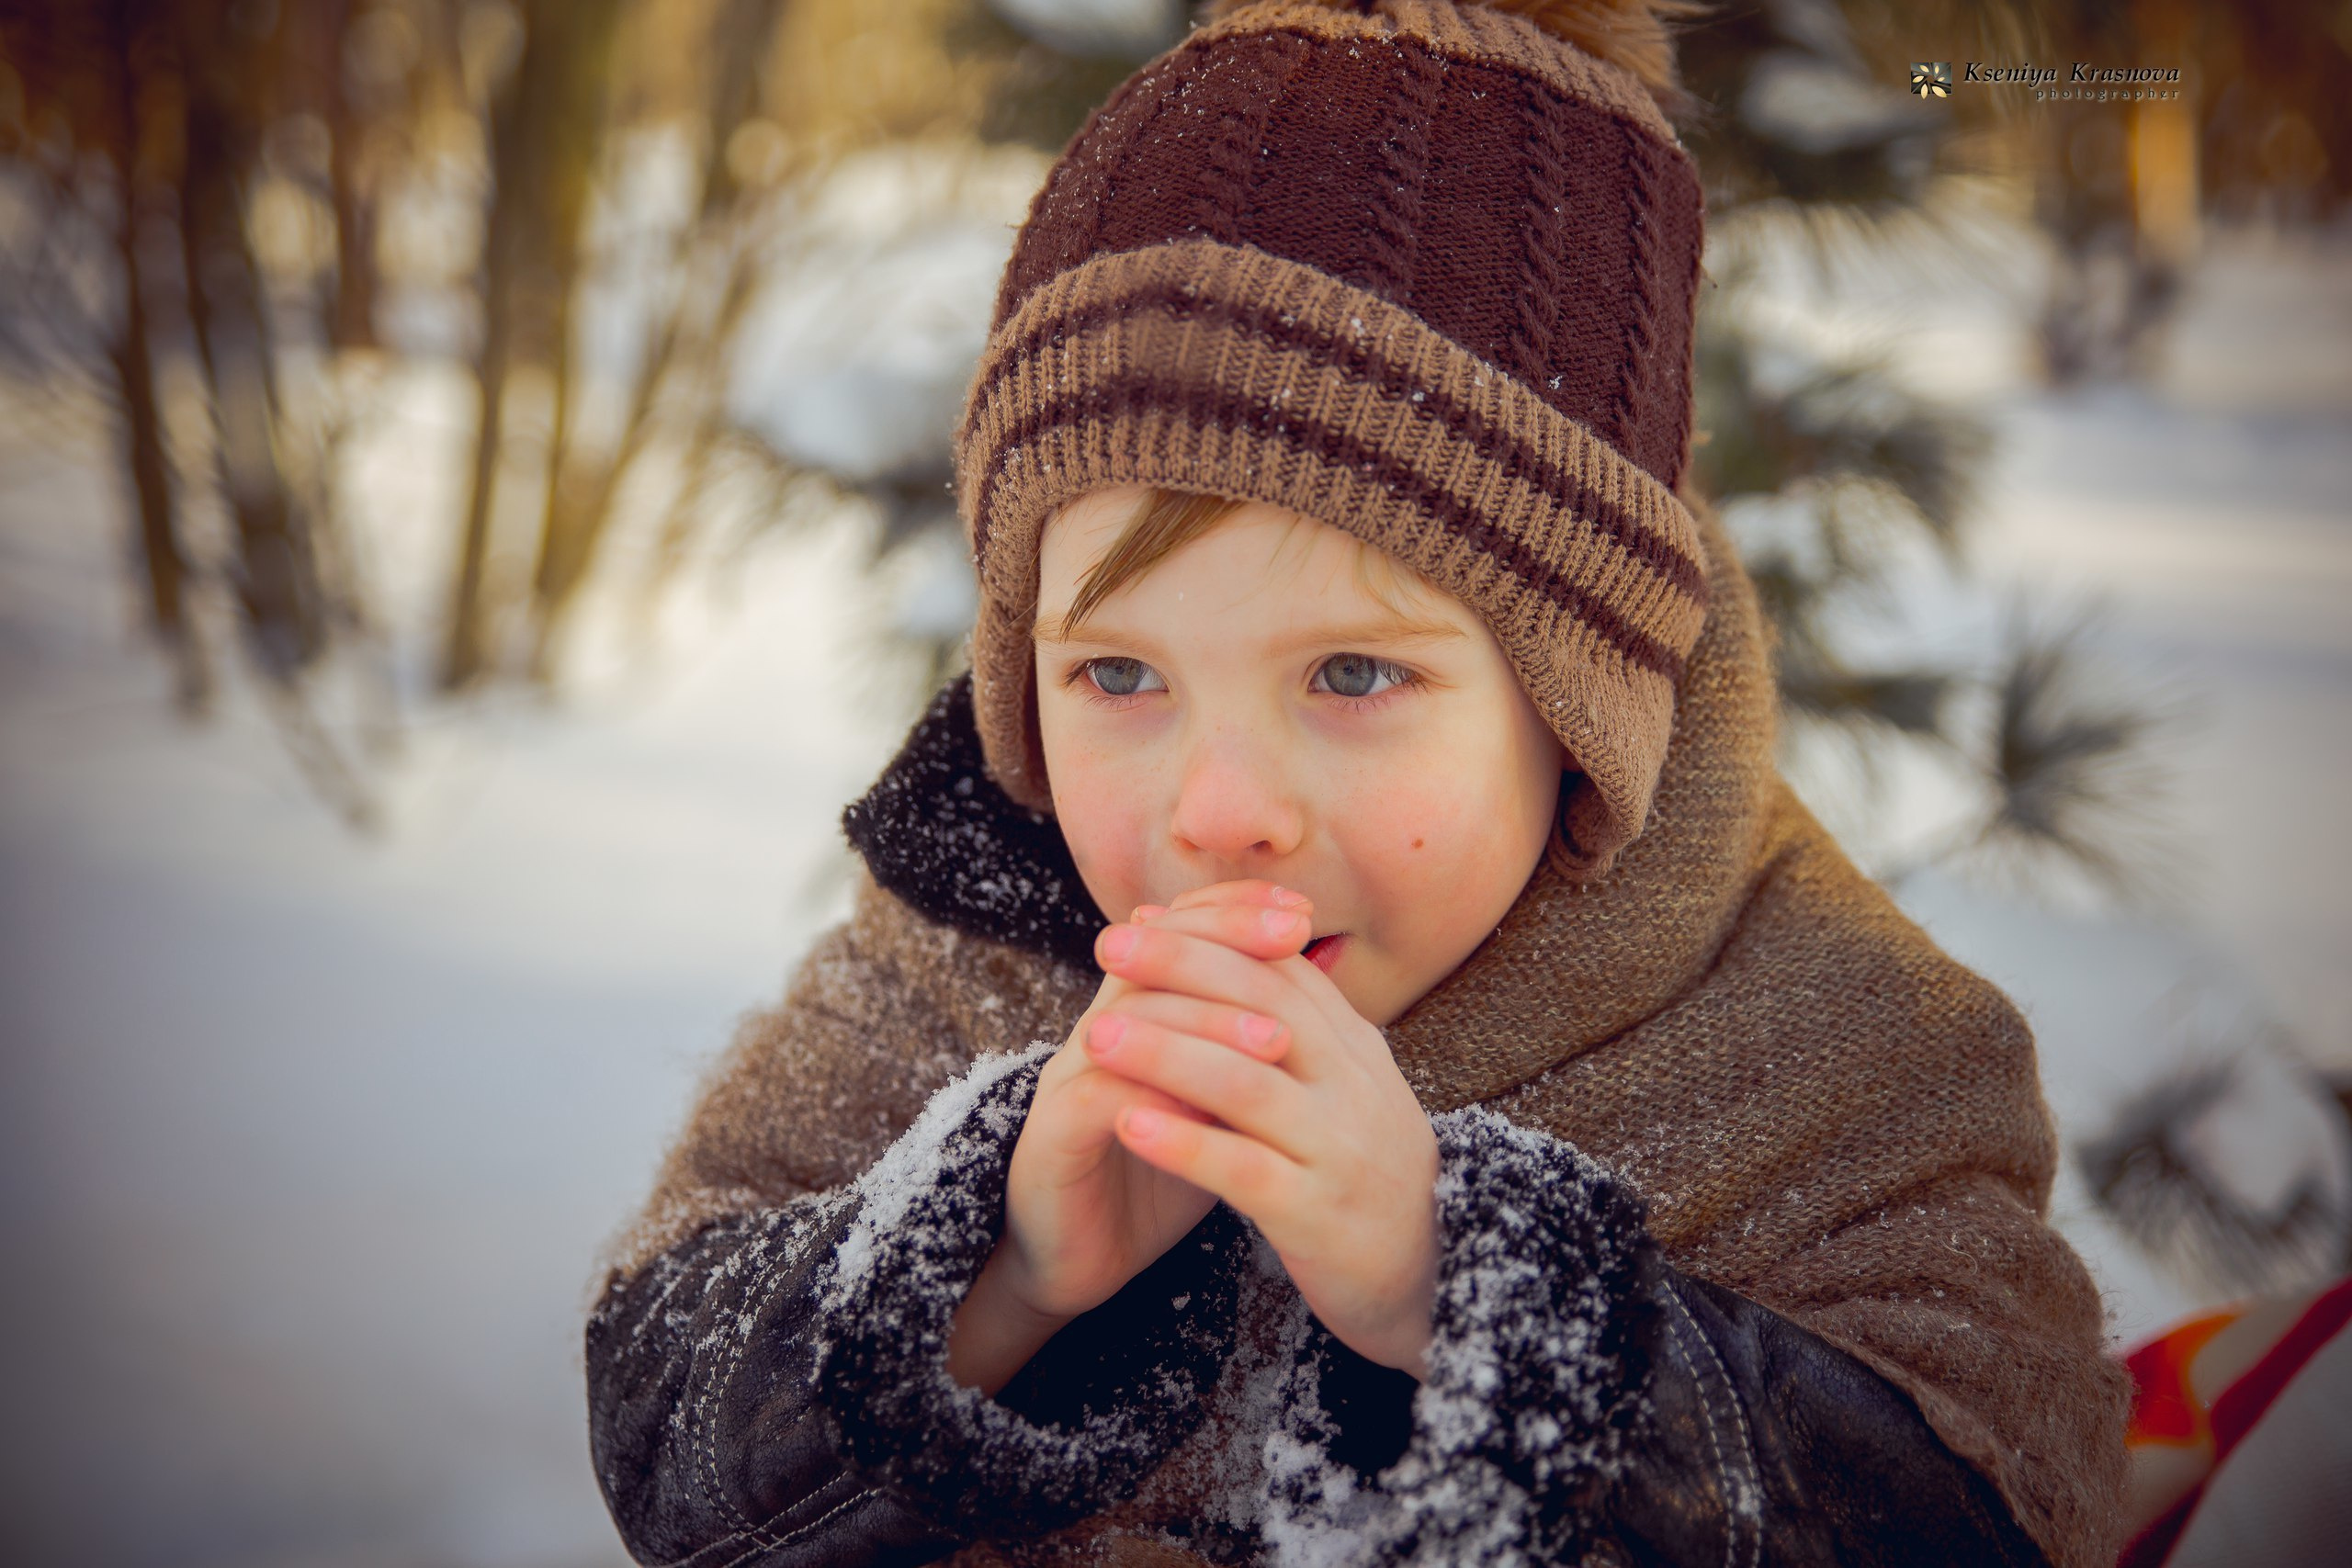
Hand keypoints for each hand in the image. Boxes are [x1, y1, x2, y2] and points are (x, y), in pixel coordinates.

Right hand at [947, 882, 1316, 1393]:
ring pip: (1130, 1021)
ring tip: (1276, 1040)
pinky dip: (1152, 1098)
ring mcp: (1068, 1081)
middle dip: (1227, 942)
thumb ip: (1248, 1051)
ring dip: (1205, 1022)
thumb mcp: (1217, 1105)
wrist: (1079, 1261)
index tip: (1302, 913)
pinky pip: (1097, 1102)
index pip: (1180, 934)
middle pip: (1154, 958)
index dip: (1235, 913)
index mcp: (1138, 1015)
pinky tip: (1206, 1110)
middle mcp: (1099, 1032)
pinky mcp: (1049, 1140)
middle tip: (1293, 939)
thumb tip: (1316, 989)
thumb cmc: (1157, 1177)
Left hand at [1085, 880, 1439, 1379]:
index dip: (1209, 937)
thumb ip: (1293, 1025)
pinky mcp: (1319, 1215)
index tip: (1139, 921)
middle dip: (1181, 967)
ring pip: (1246, 1083)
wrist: (1437, 1279)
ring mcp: (1340, 1150)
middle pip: (1262, 1002)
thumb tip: (1220, 945)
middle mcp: (1353, 1086)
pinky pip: (1245, 1171)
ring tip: (1098, 1033)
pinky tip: (1128, 1124)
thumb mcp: (1342, 1088)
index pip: (1280, 966)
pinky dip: (1184, 1143)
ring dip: (1166, 1052)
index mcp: (1355, 1048)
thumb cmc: (1364, 1174)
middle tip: (1108, 947)